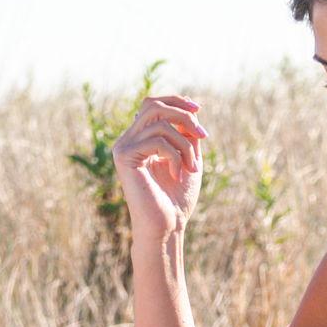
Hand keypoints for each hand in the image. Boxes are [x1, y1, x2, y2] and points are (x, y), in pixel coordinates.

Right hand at [115, 91, 208, 236]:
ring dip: (184, 143)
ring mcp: (123, 148)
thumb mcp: (189, 157)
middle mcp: (128, 140)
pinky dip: (176, 155)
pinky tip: (179, 174)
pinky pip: (157, 140)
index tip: (199, 110)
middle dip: (183, 115)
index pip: (153, 104)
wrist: (168, 226)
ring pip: (159, 122)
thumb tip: (191, 108)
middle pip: (153, 105)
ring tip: (192, 167)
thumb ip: (187, 132)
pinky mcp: (124, 157)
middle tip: (203, 136)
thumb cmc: (178, 198)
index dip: (176, 101)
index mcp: (140, 139)